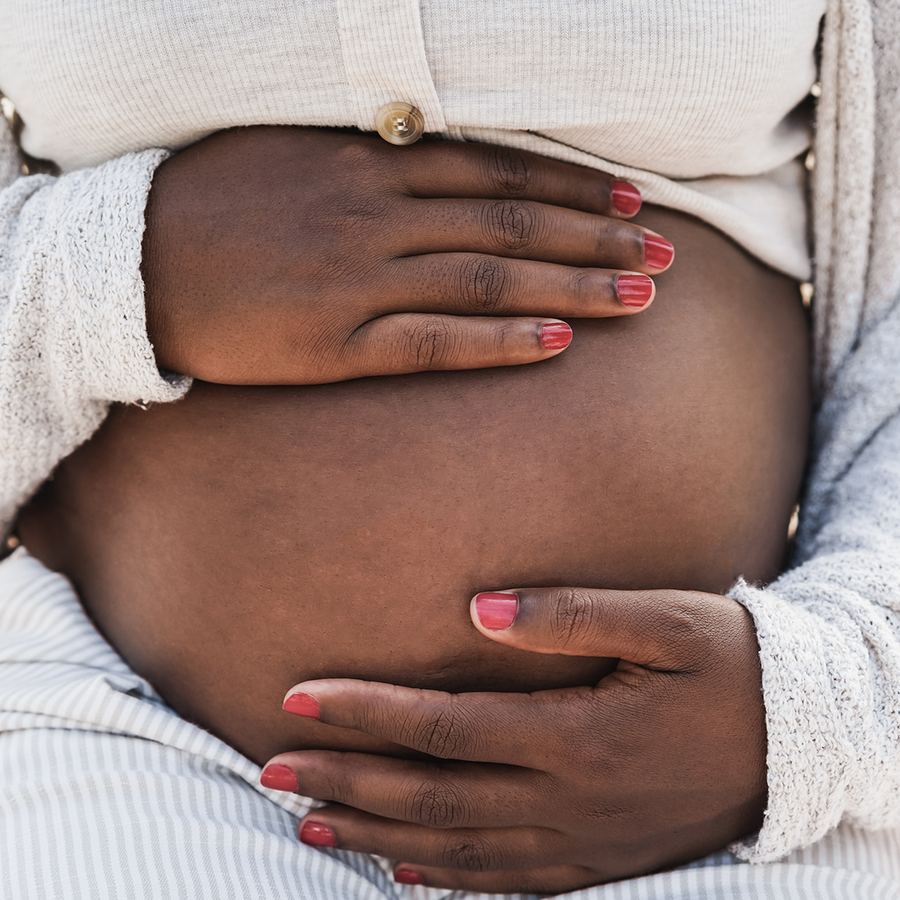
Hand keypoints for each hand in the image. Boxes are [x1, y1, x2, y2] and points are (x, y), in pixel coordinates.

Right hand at [142, 127, 671, 382]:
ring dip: (573, 285)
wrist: (136, 262)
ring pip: (491, 279)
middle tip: (666, 254)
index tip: (635, 200)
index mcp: (371, 165)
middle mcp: (379, 216)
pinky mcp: (340, 343)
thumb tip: (437, 156)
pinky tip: (556, 341)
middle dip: (598, 236)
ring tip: (640, 295)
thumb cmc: (216, 201)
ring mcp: (362, 281)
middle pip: (513, 224)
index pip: (500, 173)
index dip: (574, 186)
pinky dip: (500, 339)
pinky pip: (436, 343)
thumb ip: (373, 157)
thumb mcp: (297, 152)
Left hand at [262, 587, 766, 893]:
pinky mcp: (596, 861)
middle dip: (346, 778)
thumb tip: (477, 609)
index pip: (442, 727)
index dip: (365, 711)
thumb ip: (570, 614)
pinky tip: (396, 869)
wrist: (800, 742)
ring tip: (307, 817)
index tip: (297, 695)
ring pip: (453, 849)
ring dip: (374, 832)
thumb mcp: (664, 621)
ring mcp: (580, 842)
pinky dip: (440, 879)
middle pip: (430, 795)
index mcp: (576, 735)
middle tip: (270, 767)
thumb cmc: (728, 665)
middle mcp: (567, 800)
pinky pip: (502, 882)